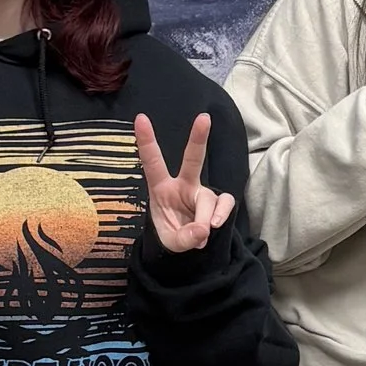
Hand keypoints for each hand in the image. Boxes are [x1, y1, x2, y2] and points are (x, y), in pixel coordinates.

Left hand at [135, 113, 235, 252]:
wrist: (186, 248)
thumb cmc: (172, 236)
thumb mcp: (170, 243)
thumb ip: (184, 237)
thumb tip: (203, 229)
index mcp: (161, 188)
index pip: (152, 163)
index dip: (146, 142)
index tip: (140, 119)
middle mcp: (182, 185)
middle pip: (192, 159)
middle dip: (198, 138)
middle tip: (204, 118)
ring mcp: (201, 192)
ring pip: (209, 197)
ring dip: (206, 216)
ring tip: (201, 233)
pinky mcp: (217, 201)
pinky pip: (225, 202)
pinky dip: (222, 214)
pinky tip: (214, 226)